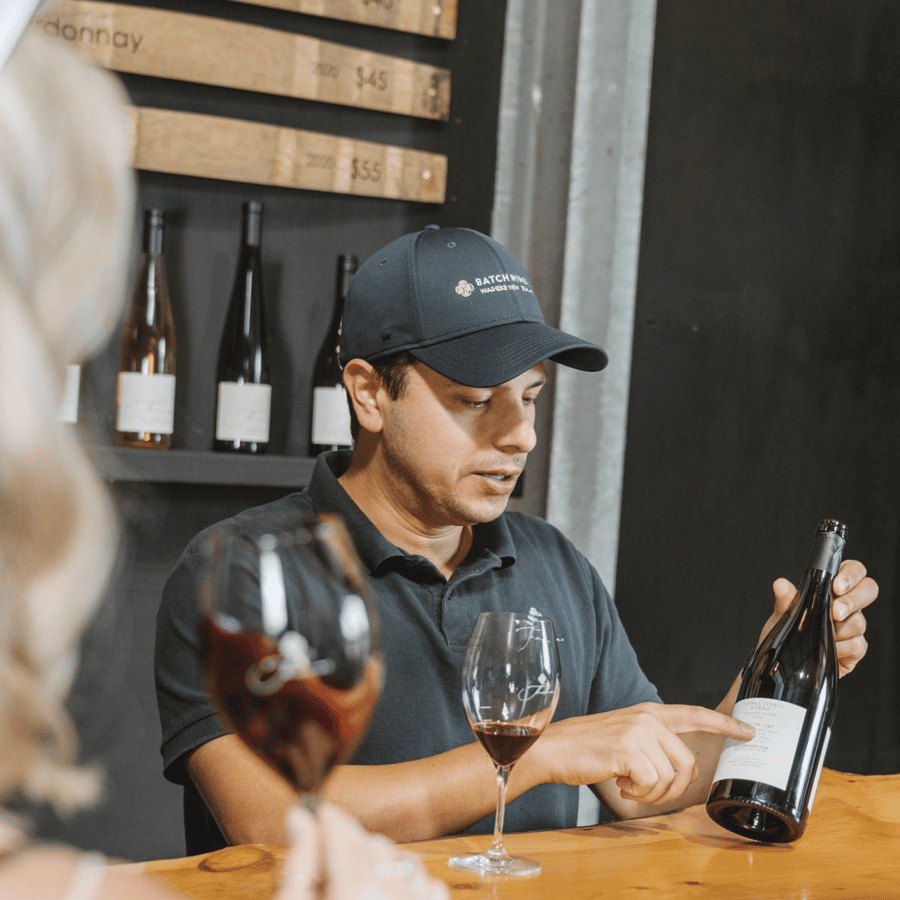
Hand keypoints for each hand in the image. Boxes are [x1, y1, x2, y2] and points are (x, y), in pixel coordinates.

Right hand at [277, 802, 448, 899]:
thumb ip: (297, 865)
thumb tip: (300, 816)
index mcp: (353, 892)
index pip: (342, 834)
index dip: (327, 818)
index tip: (316, 813)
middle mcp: (392, 897)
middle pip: (372, 844)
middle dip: (350, 843)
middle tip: (329, 858)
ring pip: (403, 859)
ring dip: (380, 860)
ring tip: (355, 879)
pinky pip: (429, 884)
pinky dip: (409, 881)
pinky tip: (387, 894)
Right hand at [533, 702, 753, 805]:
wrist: (554, 748)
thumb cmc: (587, 748)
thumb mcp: (624, 736)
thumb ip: (652, 742)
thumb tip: (678, 767)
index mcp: (649, 713)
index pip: (695, 714)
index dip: (725, 724)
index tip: (749, 731)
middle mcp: (647, 718)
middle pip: (687, 763)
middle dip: (672, 788)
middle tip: (646, 790)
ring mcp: (638, 732)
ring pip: (670, 777)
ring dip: (651, 793)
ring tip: (628, 785)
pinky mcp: (628, 750)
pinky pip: (652, 784)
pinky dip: (638, 794)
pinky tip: (620, 784)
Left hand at [769, 559, 875, 676]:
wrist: (785, 659)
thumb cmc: (787, 630)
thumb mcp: (782, 613)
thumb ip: (785, 599)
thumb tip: (781, 584)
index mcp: (832, 588)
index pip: (853, 570)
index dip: (851, 575)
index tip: (836, 587)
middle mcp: (847, 604)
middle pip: (869, 589)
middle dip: (852, 601)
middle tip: (835, 613)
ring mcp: (853, 626)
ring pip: (858, 621)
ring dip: (838, 629)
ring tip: (818, 634)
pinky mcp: (855, 648)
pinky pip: (857, 645)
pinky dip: (840, 648)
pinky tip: (828, 649)